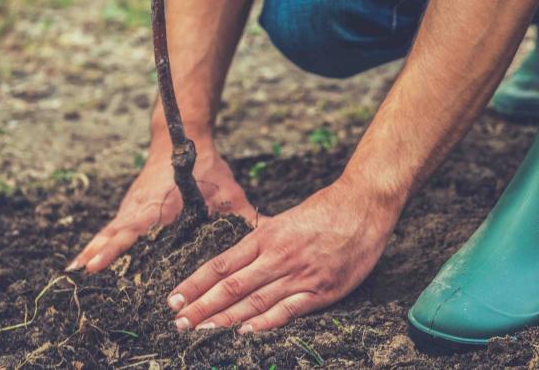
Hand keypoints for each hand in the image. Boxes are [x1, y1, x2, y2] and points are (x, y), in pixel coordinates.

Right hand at [67, 136, 258, 273]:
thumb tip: (268, 235)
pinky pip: (113, 226)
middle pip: (115, 233)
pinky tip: (87, 259)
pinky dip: (99, 241)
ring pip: (110, 230)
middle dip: (98, 253)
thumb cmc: (207, 166)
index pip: (134, 229)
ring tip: (74, 272)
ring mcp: (133, 205)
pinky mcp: (132, 206)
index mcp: (161, 205)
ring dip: (93, 249)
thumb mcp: (228, 191)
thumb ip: (245, 215)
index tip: (96, 263)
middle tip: (78, 275)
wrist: (181, 136)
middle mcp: (141, 206)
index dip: (115, 247)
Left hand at [166, 178, 401, 331]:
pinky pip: (289, 310)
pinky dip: (265, 322)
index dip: (196, 283)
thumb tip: (238, 250)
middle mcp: (278, 256)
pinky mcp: (322, 291)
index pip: (221, 264)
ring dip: (225, 318)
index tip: (174, 298)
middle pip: (231, 286)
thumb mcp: (286, 218)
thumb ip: (263, 237)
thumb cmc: (325, 210)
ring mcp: (300, 275)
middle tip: (178, 322)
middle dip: (201, 306)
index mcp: (266, 237)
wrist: (363, 206)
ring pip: (254, 301)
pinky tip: (245, 332)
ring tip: (201, 330)